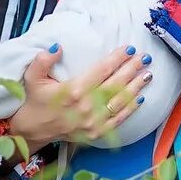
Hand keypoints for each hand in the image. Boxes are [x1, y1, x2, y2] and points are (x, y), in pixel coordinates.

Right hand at [7, 43, 154, 149]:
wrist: (34, 130)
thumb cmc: (35, 100)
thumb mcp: (32, 77)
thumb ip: (43, 60)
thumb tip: (58, 47)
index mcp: (73, 90)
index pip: (102, 70)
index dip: (117, 58)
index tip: (129, 49)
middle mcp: (86, 106)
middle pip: (115, 84)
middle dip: (132, 69)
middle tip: (144, 58)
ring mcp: (93, 122)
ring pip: (120, 101)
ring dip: (136, 87)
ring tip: (148, 74)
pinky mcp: (96, 133)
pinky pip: (118, 119)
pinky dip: (130, 109)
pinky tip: (140, 97)